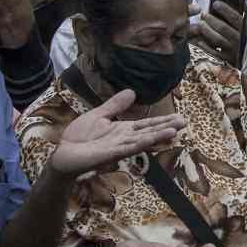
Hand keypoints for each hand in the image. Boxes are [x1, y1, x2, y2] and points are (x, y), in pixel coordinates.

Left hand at [49, 89, 185, 176]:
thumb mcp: (99, 115)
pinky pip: (128, 148)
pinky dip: (141, 143)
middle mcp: (124, 139)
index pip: (146, 125)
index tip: (179, 117)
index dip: (162, 121)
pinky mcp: (110, 154)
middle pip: (149, 132)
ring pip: (142, 140)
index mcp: (123, 130)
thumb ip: (115, 105)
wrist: (62, 154)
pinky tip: (152, 140)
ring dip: (158, 136)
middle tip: (184, 122)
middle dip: (166, 127)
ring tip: (175, 130)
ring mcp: (118, 147)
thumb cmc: (79, 137)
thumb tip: (132, 91)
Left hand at [189, 2, 241, 65]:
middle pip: (223, 28)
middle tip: (203, 14)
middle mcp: (240, 40)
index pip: (235, 18)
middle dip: (211, 20)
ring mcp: (234, 51)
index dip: (225, 10)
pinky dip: (206, 47)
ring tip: (200, 24)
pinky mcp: (228, 60)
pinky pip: (215, 53)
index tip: (215, 3)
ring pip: (217, 40)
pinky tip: (199, 41)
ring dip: (207, 31)